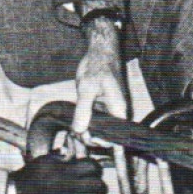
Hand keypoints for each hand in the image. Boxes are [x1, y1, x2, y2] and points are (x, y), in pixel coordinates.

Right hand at [11, 153, 108, 193]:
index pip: (93, 167)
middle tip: (95, 185)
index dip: (95, 168)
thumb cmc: (29, 176)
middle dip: (99, 184)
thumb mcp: (44, 160)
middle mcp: (70, 186)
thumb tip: (73, 156)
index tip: (93, 170)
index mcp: (65, 170)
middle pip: (99, 185)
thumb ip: (61, 157)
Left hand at [71, 18, 128, 134]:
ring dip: (86, 131)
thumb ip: (84, 110)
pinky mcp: (99, 105)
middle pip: (105, 134)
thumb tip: (79, 130)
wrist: (99, 51)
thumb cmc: (98, 66)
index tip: (86, 139)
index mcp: (118, 110)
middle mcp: (115, 112)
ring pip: (98, 127)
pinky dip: (84, 122)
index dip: (101, 141)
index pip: (114, 136)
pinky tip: (74, 124)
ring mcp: (107, 109)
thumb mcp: (87, 88)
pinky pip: (92, 118)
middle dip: (91, 137)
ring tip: (74, 132)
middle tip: (76, 135)